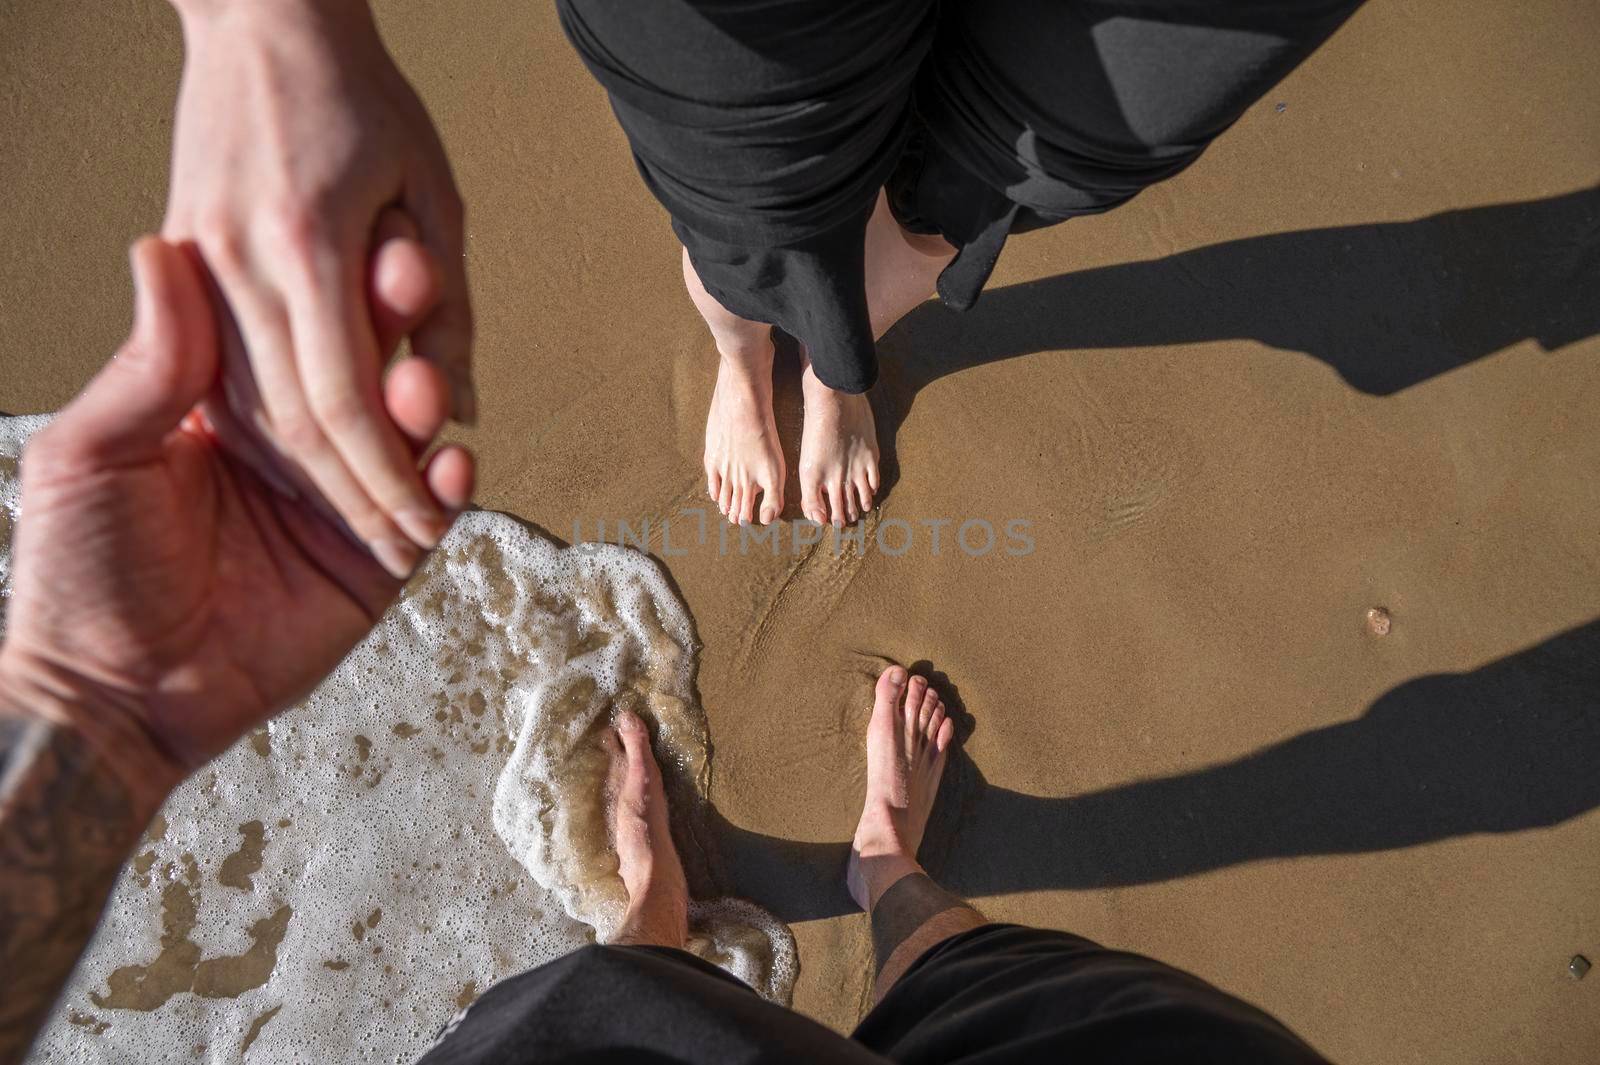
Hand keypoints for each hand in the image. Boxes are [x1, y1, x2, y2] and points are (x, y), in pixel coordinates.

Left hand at [0, 235, 472, 802]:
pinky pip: (428, 517)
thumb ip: (150, 360)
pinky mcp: (377, 568)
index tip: (363, 237)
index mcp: (227, 408)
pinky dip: (451, 487)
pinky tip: (455, 461)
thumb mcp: (94, 451)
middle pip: (363, 370)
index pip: (297, 329)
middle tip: (414, 282)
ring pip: (405, 438)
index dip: (332, 286)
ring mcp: (341, 505)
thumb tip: (159, 247)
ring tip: (430, 385)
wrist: (110, 699)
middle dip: (396, 326)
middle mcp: (294, 447)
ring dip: (426, 401)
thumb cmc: (79, 572)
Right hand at [163, 0, 472, 576]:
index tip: (426, 526)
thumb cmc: (363, 96)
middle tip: (402, 545)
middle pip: (297, 419)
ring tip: (368, 518)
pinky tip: (311, 458)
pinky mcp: (182, 256)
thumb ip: (447, 307)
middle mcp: (241, 262)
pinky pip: (226, 368)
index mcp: (306, 244)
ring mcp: (199, 259)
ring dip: (315, 471)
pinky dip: (272, 421)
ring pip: (255, 403)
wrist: (261, 16)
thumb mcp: (434, 193)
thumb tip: (460, 410)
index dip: (388, 477)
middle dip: (354, 494)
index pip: (345, 402)